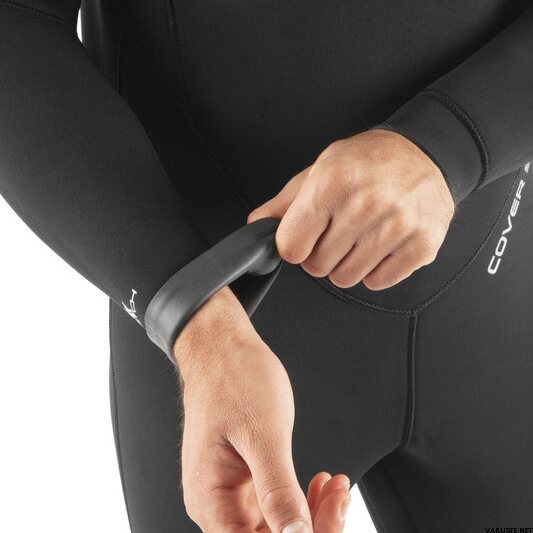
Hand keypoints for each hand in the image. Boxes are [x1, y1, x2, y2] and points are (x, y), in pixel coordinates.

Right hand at [174, 287, 350, 531]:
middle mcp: (218, 504)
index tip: (328, 521)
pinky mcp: (246, 478)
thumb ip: (278, 490)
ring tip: (334, 488)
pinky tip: (320, 483)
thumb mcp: (262, 433)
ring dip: (312, 513)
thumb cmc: (231, 378)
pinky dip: (303, 497)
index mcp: (211, 500)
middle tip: (339, 500)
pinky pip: (277, 502)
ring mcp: (232, 492)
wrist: (223, 348)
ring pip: (278, 525)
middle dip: (313, 526)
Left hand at [248, 129, 454, 289]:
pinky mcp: (422, 244)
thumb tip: (257, 226)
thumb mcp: (319, 170)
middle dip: (321, 254)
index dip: (293, 245)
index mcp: (332, 183)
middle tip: (338, 231)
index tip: (304, 237)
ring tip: (360, 235)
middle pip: (317, 267)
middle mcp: (366, 204)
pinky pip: (379, 282)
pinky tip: (381, 244)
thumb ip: (285, 204)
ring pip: (347, 278)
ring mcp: (398, 225)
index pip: (291, 247)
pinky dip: (375, 269)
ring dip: (347, 264)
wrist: (423, 153)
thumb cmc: (368, 162)